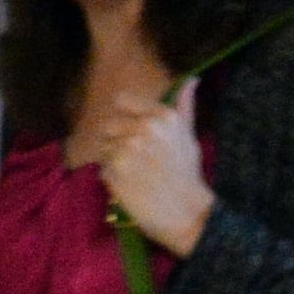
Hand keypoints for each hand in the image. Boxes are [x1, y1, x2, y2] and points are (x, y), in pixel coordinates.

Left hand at [85, 87, 213, 257]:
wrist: (186, 214)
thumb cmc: (187, 175)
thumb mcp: (188, 136)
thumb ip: (183, 107)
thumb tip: (192, 80)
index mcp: (162, 117)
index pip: (121, 101)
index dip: (123, 117)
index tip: (131, 132)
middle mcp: (144, 129)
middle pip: (108, 126)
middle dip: (116, 142)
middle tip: (136, 161)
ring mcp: (127, 149)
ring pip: (103, 148)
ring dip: (113, 161)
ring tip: (136, 175)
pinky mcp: (114, 171)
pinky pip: (101, 168)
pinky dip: (111, 178)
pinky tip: (130, 186)